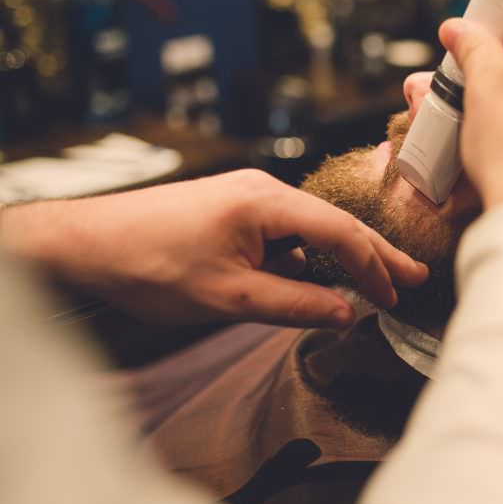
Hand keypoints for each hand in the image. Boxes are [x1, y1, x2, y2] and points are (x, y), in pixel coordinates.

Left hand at [0, 170, 427, 327]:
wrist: (86, 244)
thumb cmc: (148, 265)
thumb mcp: (228, 297)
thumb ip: (293, 305)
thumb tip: (346, 313)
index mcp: (265, 203)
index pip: (339, 233)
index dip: (373, 267)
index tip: (395, 296)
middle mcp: (263, 190)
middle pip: (335, 223)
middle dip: (376, 253)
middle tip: (415, 274)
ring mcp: (247, 197)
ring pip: (311, 228)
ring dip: (341, 256)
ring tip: (377, 280)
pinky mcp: (233, 209)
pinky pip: (284, 232)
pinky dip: (307, 256)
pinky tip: (315, 280)